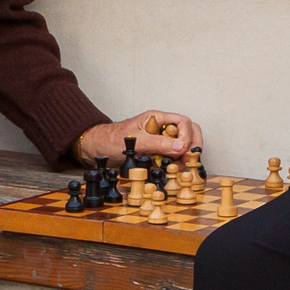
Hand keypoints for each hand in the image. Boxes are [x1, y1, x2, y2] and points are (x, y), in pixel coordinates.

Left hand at [74, 110, 202, 165]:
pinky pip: (171, 157)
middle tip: (189, 159)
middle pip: (188, 131)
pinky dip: (175, 164)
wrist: (97, 150)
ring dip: (185, 156)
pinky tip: (171, 171)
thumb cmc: (111, 140)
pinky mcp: (156, 153)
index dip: (187, 136)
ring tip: (179, 168)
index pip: (183, 122)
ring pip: (182, 145)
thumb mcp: (136, 141)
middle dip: (192, 145)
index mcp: (157, 118)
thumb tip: (181, 147)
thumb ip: (159, 143)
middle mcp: (161, 128)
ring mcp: (159, 140)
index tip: (183, 151)